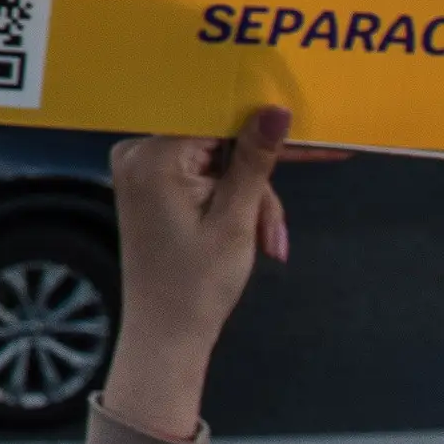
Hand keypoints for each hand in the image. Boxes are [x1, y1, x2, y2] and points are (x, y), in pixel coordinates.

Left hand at [99, 106, 334, 440]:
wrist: (166, 334)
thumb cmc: (197, 284)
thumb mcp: (235, 220)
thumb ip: (255, 161)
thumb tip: (276, 110)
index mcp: (152, 156)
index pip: (216, 119)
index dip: (261, 131)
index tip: (305, 138)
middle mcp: (137, 153)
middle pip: (219, 145)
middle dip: (256, 188)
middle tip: (274, 234)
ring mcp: (141, 170)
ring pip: (218, 165)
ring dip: (249, 203)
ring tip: (268, 245)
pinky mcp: (151, 187)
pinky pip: (202, 178)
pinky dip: (230, 204)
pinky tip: (252, 238)